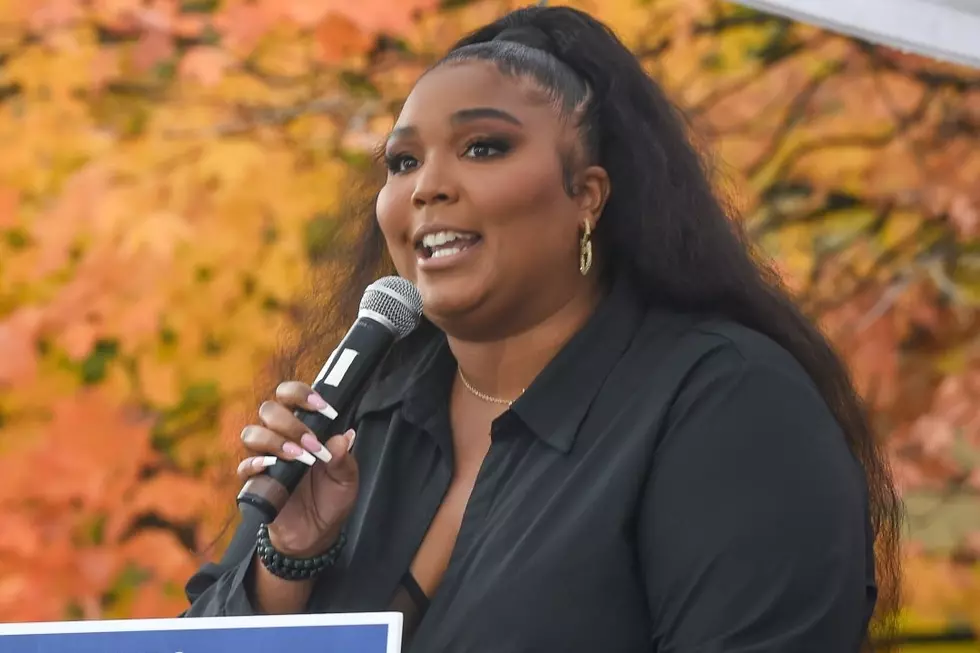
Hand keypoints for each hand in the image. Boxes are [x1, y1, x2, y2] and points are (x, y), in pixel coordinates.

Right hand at [237, 381, 358, 557]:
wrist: (317, 534)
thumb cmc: (332, 499)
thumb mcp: (347, 479)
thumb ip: (345, 458)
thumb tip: (344, 437)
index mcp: (303, 428)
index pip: (290, 396)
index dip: (301, 394)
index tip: (322, 408)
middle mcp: (280, 437)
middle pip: (269, 410)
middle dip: (290, 422)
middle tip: (311, 443)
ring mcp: (265, 458)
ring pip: (252, 433)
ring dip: (275, 441)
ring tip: (299, 457)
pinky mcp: (254, 482)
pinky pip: (243, 466)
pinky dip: (256, 463)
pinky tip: (273, 467)